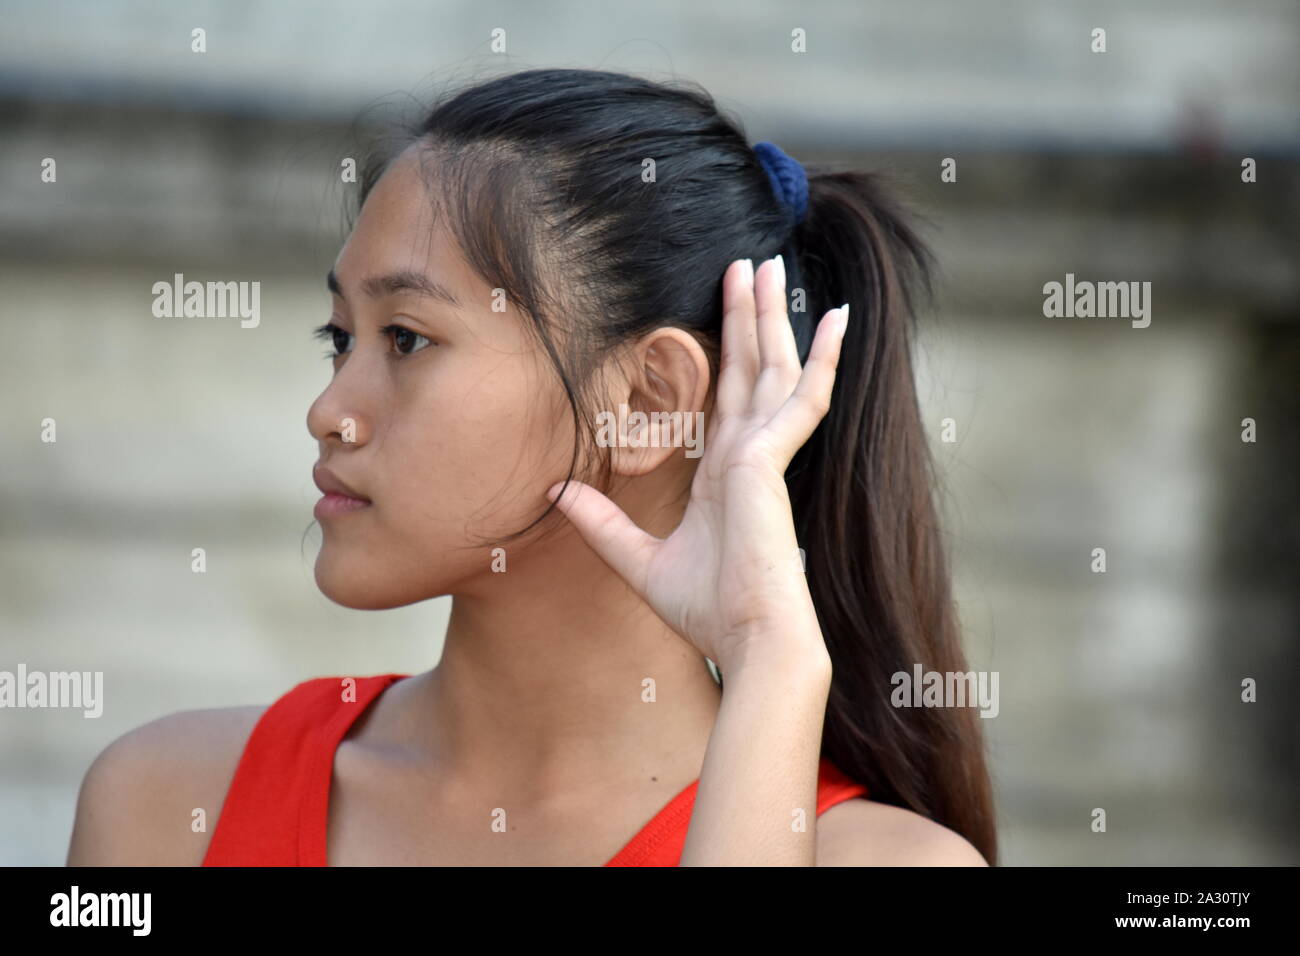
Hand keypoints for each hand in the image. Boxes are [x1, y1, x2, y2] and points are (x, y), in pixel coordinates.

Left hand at [546, 256, 847, 671]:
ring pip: (773, 366)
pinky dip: (822, 357)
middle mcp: (749, 455)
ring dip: (772, 315)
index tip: (724, 310)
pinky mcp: (771, 460)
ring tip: (770, 264)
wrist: (747, 643)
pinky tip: (838, 318)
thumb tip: (554, 493)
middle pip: (751, 367)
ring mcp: (765, 454)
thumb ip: (600, 523)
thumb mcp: (637, 561)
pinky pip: (805, 396)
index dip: (727, 350)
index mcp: (725, 474)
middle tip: (750, 261)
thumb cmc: (707, 612)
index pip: (726, 396)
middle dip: (749, 314)